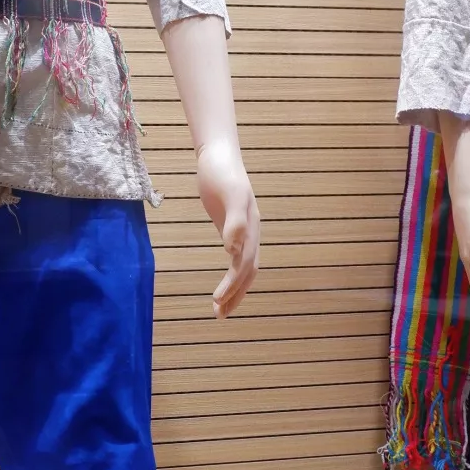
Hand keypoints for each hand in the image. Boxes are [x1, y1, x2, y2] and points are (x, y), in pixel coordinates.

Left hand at [196, 137, 259, 317]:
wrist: (219, 154)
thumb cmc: (221, 172)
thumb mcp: (228, 195)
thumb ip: (234, 221)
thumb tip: (233, 251)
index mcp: (252, 228)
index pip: (245, 265)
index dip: (233, 285)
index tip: (217, 301)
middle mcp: (251, 232)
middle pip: (248, 272)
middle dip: (235, 295)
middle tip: (218, 315)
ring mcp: (243, 231)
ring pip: (243, 267)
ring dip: (234, 289)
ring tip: (218, 309)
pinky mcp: (231, 227)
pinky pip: (235, 257)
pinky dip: (229, 273)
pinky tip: (222, 284)